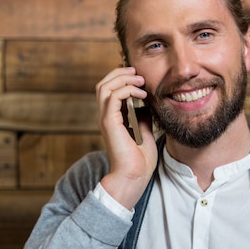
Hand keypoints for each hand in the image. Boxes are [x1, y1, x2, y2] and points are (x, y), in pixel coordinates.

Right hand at [95, 67, 157, 208]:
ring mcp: (106, 119)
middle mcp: (106, 116)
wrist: (135, 176)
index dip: (121, 78)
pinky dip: (126, 90)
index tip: (137, 75)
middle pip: (103, 84)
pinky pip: (112, 98)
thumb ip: (142, 117)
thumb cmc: (140, 159)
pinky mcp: (109, 123)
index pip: (109, 90)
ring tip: (140, 80)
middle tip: (137, 72)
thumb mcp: (145, 132)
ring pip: (104, 87)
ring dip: (122, 79)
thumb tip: (146, 104)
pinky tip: (141, 94)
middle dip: (119, 73)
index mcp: (112, 118)